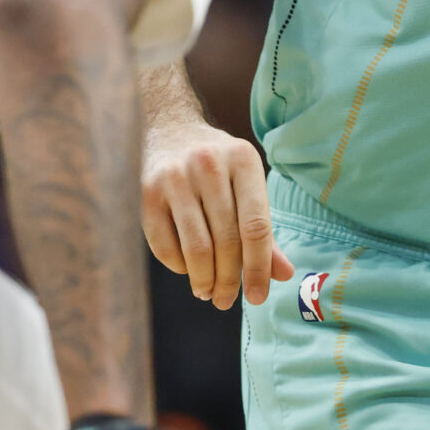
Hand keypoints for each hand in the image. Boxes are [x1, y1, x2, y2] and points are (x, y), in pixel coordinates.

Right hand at [141, 123, 292, 308]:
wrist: (168, 129)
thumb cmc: (217, 167)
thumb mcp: (246, 185)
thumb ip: (264, 230)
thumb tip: (283, 275)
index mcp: (243, 160)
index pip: (256, 227)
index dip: (259, 268)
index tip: (258, 297)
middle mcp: (209, 164)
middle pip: (226, 242)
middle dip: (229, 280)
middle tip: (226, 300)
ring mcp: (175, 177)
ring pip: (196, 248)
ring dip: (204, 280)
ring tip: (208, 293)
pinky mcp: (146, 191)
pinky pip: (165, 245)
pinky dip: (178, 267)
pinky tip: (186, 270)